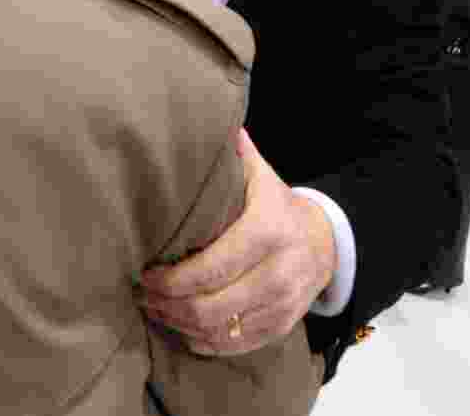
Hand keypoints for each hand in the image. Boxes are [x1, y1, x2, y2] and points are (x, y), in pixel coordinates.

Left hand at [139, 129, 335, 355]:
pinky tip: (181, 329)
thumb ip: (233, 154)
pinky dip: (204, 342)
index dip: (172, 278)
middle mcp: (279, 272)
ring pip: (221, 329)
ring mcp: (283, 304)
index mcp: (267, 231)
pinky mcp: (282, 326)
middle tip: (143, 295)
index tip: (145, 274)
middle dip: (169, 305)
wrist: (326, 242)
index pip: (213, 267)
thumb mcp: (260, 176)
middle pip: (211, 305)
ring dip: (180, 325)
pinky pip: (237, 346)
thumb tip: (201, 124)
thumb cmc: (277, 205)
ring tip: (155, 310)